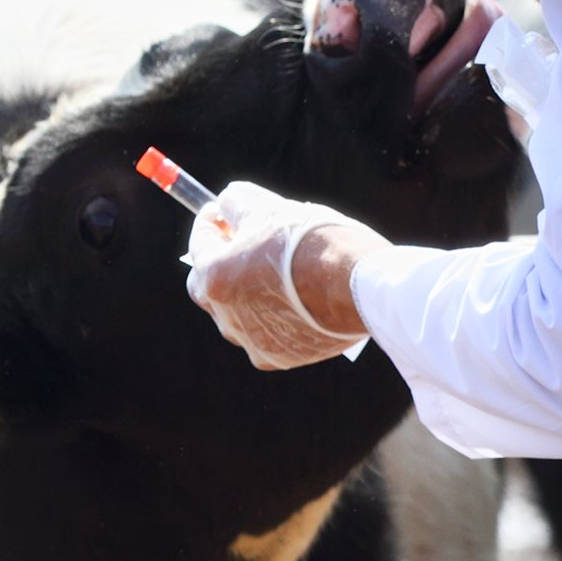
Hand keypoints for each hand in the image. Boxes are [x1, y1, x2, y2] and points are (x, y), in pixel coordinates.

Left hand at [182, 181, 382, 370]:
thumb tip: (227, 203)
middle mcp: (226, 316)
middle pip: (209, 285)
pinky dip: (274, 316)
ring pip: (238, 313)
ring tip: (275, 271)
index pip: (200, 244)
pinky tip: (296, 300)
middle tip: (242, 240)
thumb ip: (237, 203)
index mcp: (216, 277)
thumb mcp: (271, 207)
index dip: (210, 223)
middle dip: (221, 262)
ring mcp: (253, 340)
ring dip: (248, 292)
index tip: (220, 212)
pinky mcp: (281, 357)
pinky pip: (268, 333)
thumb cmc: (314, 242)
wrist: (361, 285)